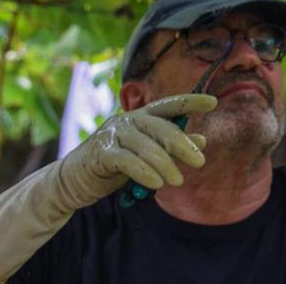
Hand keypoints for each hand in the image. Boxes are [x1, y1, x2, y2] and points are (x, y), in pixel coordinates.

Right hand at [59, 94, 213, 208]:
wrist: (71, 182)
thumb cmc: (114, 166)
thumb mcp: (147, 155)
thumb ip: (172, 147)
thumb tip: (203, 140)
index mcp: (140, 116)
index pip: (169, 105)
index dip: (190, 102)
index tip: (213, 102)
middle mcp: (127, 120)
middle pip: (161, 127)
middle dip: (182, 144)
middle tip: (200, 162)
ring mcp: (112, 134)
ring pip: (146, 146)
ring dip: (166, 164)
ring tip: (178, 181)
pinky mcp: (100, 153)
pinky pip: (127, 161)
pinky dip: (144, 172)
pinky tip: (157, 184)